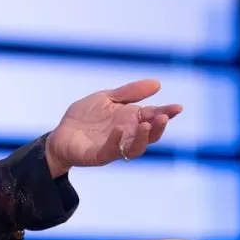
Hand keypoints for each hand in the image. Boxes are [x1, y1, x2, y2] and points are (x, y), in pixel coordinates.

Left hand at [45, 79, 182, 177]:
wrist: (61, 133)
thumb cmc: (86, 116)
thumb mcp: (107, 98)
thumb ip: (130, 93)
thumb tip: (158, 84)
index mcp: (131, 120)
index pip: (152, 116)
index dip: (166, 112)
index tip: (178, 107)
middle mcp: (127, 135)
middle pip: (150, 134)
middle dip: (159, 126)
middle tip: (163, 115)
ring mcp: (115, 146)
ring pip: (136, 147)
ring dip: (143, 137)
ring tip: (146, 124)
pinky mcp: (100, 155)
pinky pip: (112, 150)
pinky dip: (117, 141)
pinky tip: (119, 129)